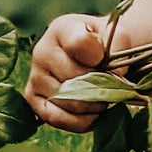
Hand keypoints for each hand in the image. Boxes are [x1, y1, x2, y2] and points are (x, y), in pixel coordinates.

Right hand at [26, 13, 110, 131]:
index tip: (107, 60)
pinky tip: (93, 115)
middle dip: (99, 88)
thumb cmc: (105, 44)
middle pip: (74, 78)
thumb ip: (118, 50)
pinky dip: (79, 122)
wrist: (93, 56)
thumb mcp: (117, 36)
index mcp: (63, 29)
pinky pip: (56, 119)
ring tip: (104, 100)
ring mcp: (35, 76)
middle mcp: (42, 51)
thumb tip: (114, 78)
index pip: (79, 44)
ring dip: (93, 107)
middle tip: (113, 88)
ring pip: (67, 101)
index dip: (99, 57)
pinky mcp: (33, 99)